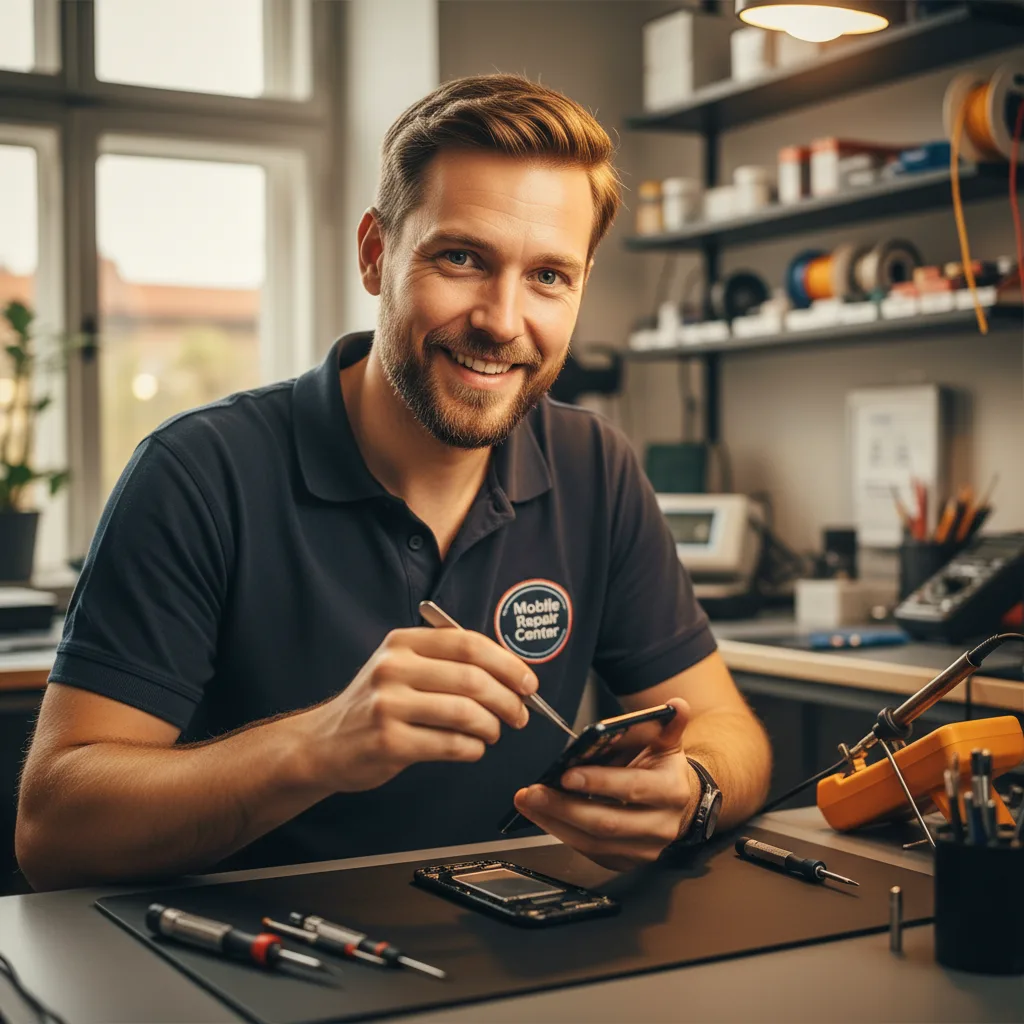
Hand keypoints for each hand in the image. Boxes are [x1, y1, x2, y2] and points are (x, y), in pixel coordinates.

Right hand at [308, 628, 537, 790]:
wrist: (323, 744)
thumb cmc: (374, 705)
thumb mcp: (400, 667)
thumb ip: (446, 663)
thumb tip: (510, 674)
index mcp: (402, 642)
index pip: (468, 643)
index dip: (507, 663)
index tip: (528, 681)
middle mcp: (394, 668)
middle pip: (473, 679)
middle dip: (508, 699)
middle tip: (520, 714)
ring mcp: (389, 705)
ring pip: (465, 713)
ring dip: (492, 727)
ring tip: (493, 733)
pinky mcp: (389, 741)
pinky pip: (450, 744)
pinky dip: (472, 749)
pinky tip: (472, 748)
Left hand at [512, 697, 696, 870]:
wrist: (681, 803)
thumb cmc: (663, 768)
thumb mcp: (667, 742)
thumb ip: (668, 723)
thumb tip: (676, 705)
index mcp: (672, 790)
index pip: (633, 787)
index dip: (599, 782)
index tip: (567, 774)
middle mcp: (661, 825)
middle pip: (607, 822)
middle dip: (564, 807)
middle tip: (533, 791)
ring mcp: (644, 849)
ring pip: (593, 842)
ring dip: (555, 821)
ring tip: (529, 801)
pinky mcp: (626, 861)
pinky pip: (589, 852)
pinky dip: (561, 833)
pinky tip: (542, 815)